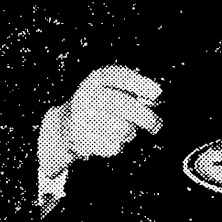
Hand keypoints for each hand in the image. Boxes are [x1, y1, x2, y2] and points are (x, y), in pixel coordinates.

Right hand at [37, 67, 161, 212]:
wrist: (64, 125)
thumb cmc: (97, 105)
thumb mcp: (112, 91)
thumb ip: (134, 92)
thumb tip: (153, 99)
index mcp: (96, 79)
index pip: (119, 76)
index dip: (139, 83)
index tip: (157, 93)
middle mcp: (86, 94)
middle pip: (119, 103)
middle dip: (143, 116)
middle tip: (156, 125)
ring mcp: (80, 116)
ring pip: (118, 128)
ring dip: (127, 132)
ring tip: (120, 129)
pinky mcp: (78, 137)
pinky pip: (110, 145)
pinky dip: (116, 145)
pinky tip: (108, 139)